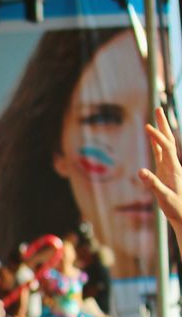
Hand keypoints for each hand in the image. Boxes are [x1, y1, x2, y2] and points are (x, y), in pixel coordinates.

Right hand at [141, 106, 181, 225]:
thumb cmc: (175, 207)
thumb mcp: (164, 197)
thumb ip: (153, 184)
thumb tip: (141, 171)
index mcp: (174, 169)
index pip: (166, 147)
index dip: (157, 137)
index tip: (147, 127)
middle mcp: (173, 165)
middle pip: (168, 140)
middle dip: (163, 125)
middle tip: (158, 109)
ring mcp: (169, 167)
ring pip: (165, 145)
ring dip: (160, 131)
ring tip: (154, 119)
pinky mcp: (165, 172)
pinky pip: (160, 154)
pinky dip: (156, 144)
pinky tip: (153, 138)